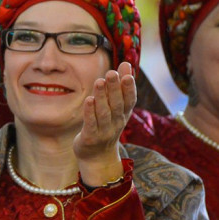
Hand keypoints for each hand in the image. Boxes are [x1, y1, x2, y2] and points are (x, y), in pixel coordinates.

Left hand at [74, 62, 135, 185]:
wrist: (97, 156)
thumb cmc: (106, 125)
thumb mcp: (116, 107)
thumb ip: (120, 86)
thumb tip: (126, 63)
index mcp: (124, 114)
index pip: (129, 99)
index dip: (129, 86)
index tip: (127, 72)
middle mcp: (116, 122)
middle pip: (117, 104)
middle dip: (115, 88)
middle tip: (112, 72)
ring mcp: (104, 131)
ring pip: (104, 112)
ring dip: (102, 97)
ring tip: (99, 81)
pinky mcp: (91, 137)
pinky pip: (91, 123)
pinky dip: (90, 112)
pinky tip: (88, 100)